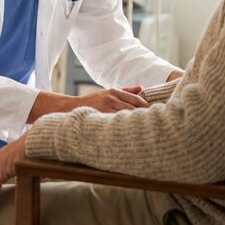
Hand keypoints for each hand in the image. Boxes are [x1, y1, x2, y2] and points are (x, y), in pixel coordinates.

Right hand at [28, 87, 147, 121]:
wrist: (70, 108)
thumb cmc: (92, 102)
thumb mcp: (107, 93)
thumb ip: (125, 91)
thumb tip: (141, 88)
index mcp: (114, 92)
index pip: (137, 100)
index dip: (147, 109)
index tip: (155, 116)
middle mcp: (111, 98)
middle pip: (134, 109)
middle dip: (144, 117)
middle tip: (154, 126)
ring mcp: (105, 108)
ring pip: (126, 117)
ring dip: (135, 124)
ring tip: (145, 133)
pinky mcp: (100, 117)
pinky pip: (115, 124)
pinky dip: (123, 129)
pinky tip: (129, 136)